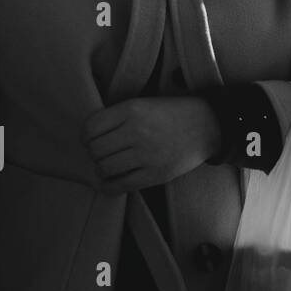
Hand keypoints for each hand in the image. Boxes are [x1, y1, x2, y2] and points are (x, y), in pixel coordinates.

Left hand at [82, 97, 220, 194]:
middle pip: (95, 150)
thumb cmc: (167, 113)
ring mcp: (148, 155)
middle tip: (98, 153)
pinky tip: (107, 182)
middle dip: (92, 153)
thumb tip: (87, 136)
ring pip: (105, 168)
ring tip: (105, 165)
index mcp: (131, 111)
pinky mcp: (157, 174)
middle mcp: (137, 132)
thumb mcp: (139, 104)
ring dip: (100, 169)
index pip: (90, 128)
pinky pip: (122, 185)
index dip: (85, 136)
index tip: (89, 139)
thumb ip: (115, 117)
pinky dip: (108, 186)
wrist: (205, 125)